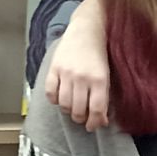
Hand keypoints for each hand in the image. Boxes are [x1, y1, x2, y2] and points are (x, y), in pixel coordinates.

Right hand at [43, 0, 111, 128]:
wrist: (87, 29)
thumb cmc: (99, 53)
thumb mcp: (107, 74)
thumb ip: (104, 97)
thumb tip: (101, 120)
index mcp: (100, 80)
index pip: (96, 110)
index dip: (94, 122)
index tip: (93, 126)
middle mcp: (82, 78)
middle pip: (78, 110)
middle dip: (80, 118)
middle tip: (82, 117)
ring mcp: (66, 73)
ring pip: (64, 104)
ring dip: (68, 111)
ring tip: (72, 109)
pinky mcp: (54, 68)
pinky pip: (50, 92)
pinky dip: (54, 100)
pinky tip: (60, 98)